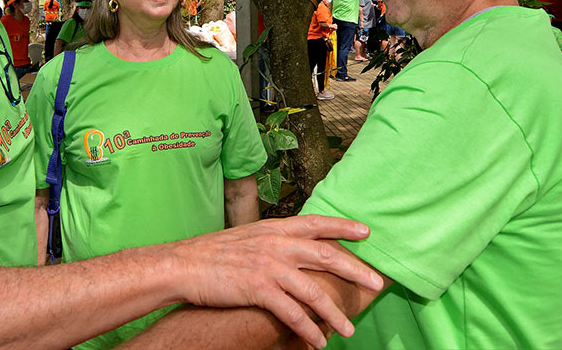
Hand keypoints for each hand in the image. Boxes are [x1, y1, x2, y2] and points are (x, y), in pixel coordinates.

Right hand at [166, 215, 380, 347]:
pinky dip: (308, 329)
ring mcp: (269, 265)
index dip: (343, 227)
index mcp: (275, 228)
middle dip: (356, 271)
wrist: (184, 264)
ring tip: (349, 329)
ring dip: (334, 313)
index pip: (317, 223)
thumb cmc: (213, 253)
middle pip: (326, 256)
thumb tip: (292, 248)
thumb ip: (272, 240)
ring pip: (314, 291)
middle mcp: (276, 243)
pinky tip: (318, 342)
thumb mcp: (247, 237)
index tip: (366, 232)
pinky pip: (292, 313)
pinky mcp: (259, 288)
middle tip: (378, 283)